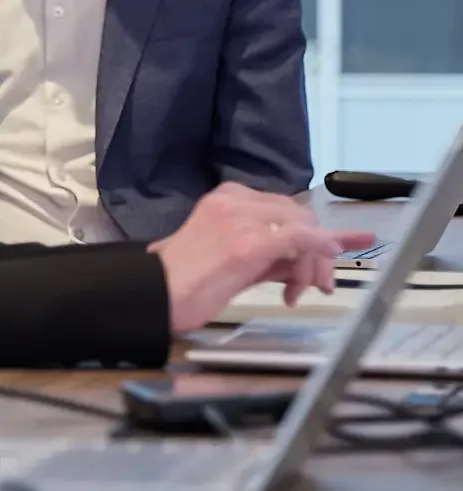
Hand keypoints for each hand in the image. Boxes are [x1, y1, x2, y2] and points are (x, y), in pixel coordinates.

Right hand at [149, 183, 372, 332]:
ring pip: (302, 227)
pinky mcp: (249, 242)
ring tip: (304, 289)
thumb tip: (305, 259)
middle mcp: (235, 200)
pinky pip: (300, 236)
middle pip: (298, 215)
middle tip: (318, 284)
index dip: (307, 235)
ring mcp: (241, 219)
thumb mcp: (231, 256)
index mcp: (226, 198)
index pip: (283, 208)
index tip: (318, 260)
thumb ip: (267, 251)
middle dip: (315, 249)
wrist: (157, 293)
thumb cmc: (186, 281)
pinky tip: (332, 253)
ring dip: (314, 259)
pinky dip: (320, 245)